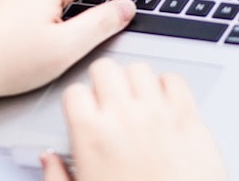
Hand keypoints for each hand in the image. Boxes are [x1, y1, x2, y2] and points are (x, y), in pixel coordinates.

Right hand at [41, 58, 226, 180]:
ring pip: (140, 69)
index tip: (84, 110)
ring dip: (134, 81)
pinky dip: (168, 86)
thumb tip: (48, 159)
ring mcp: (159, 116)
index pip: (75, 91)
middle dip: (103, 81)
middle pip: (105, 69)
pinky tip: (163, 103)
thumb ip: (57, 177)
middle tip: (108, 99)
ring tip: (136, 99)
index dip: (78, 101)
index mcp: (92, 136)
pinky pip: (175, 81)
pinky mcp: (189, 121)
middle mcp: (124, 118)